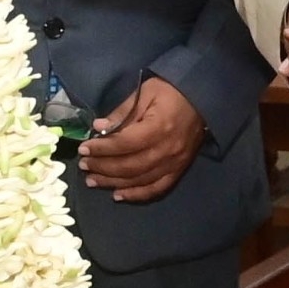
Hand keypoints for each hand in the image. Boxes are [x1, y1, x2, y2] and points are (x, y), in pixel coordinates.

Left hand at [79, 77, 203, 203]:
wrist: (204, 98)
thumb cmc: (172, 91)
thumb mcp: (145, 93)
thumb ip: (121, 113)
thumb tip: (98, 129)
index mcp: (158, 127)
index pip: (124, 144)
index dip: (102, 149)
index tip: (84, 148)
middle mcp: (167, 149)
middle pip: (129, 166)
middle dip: (103, 167)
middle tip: (84, 166)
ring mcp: (175, 162)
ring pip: (139, 180)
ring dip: (113, 183)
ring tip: (93, 181)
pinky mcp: (179, 169)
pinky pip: (157, 188)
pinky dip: (137, 194)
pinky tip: (118, 195)